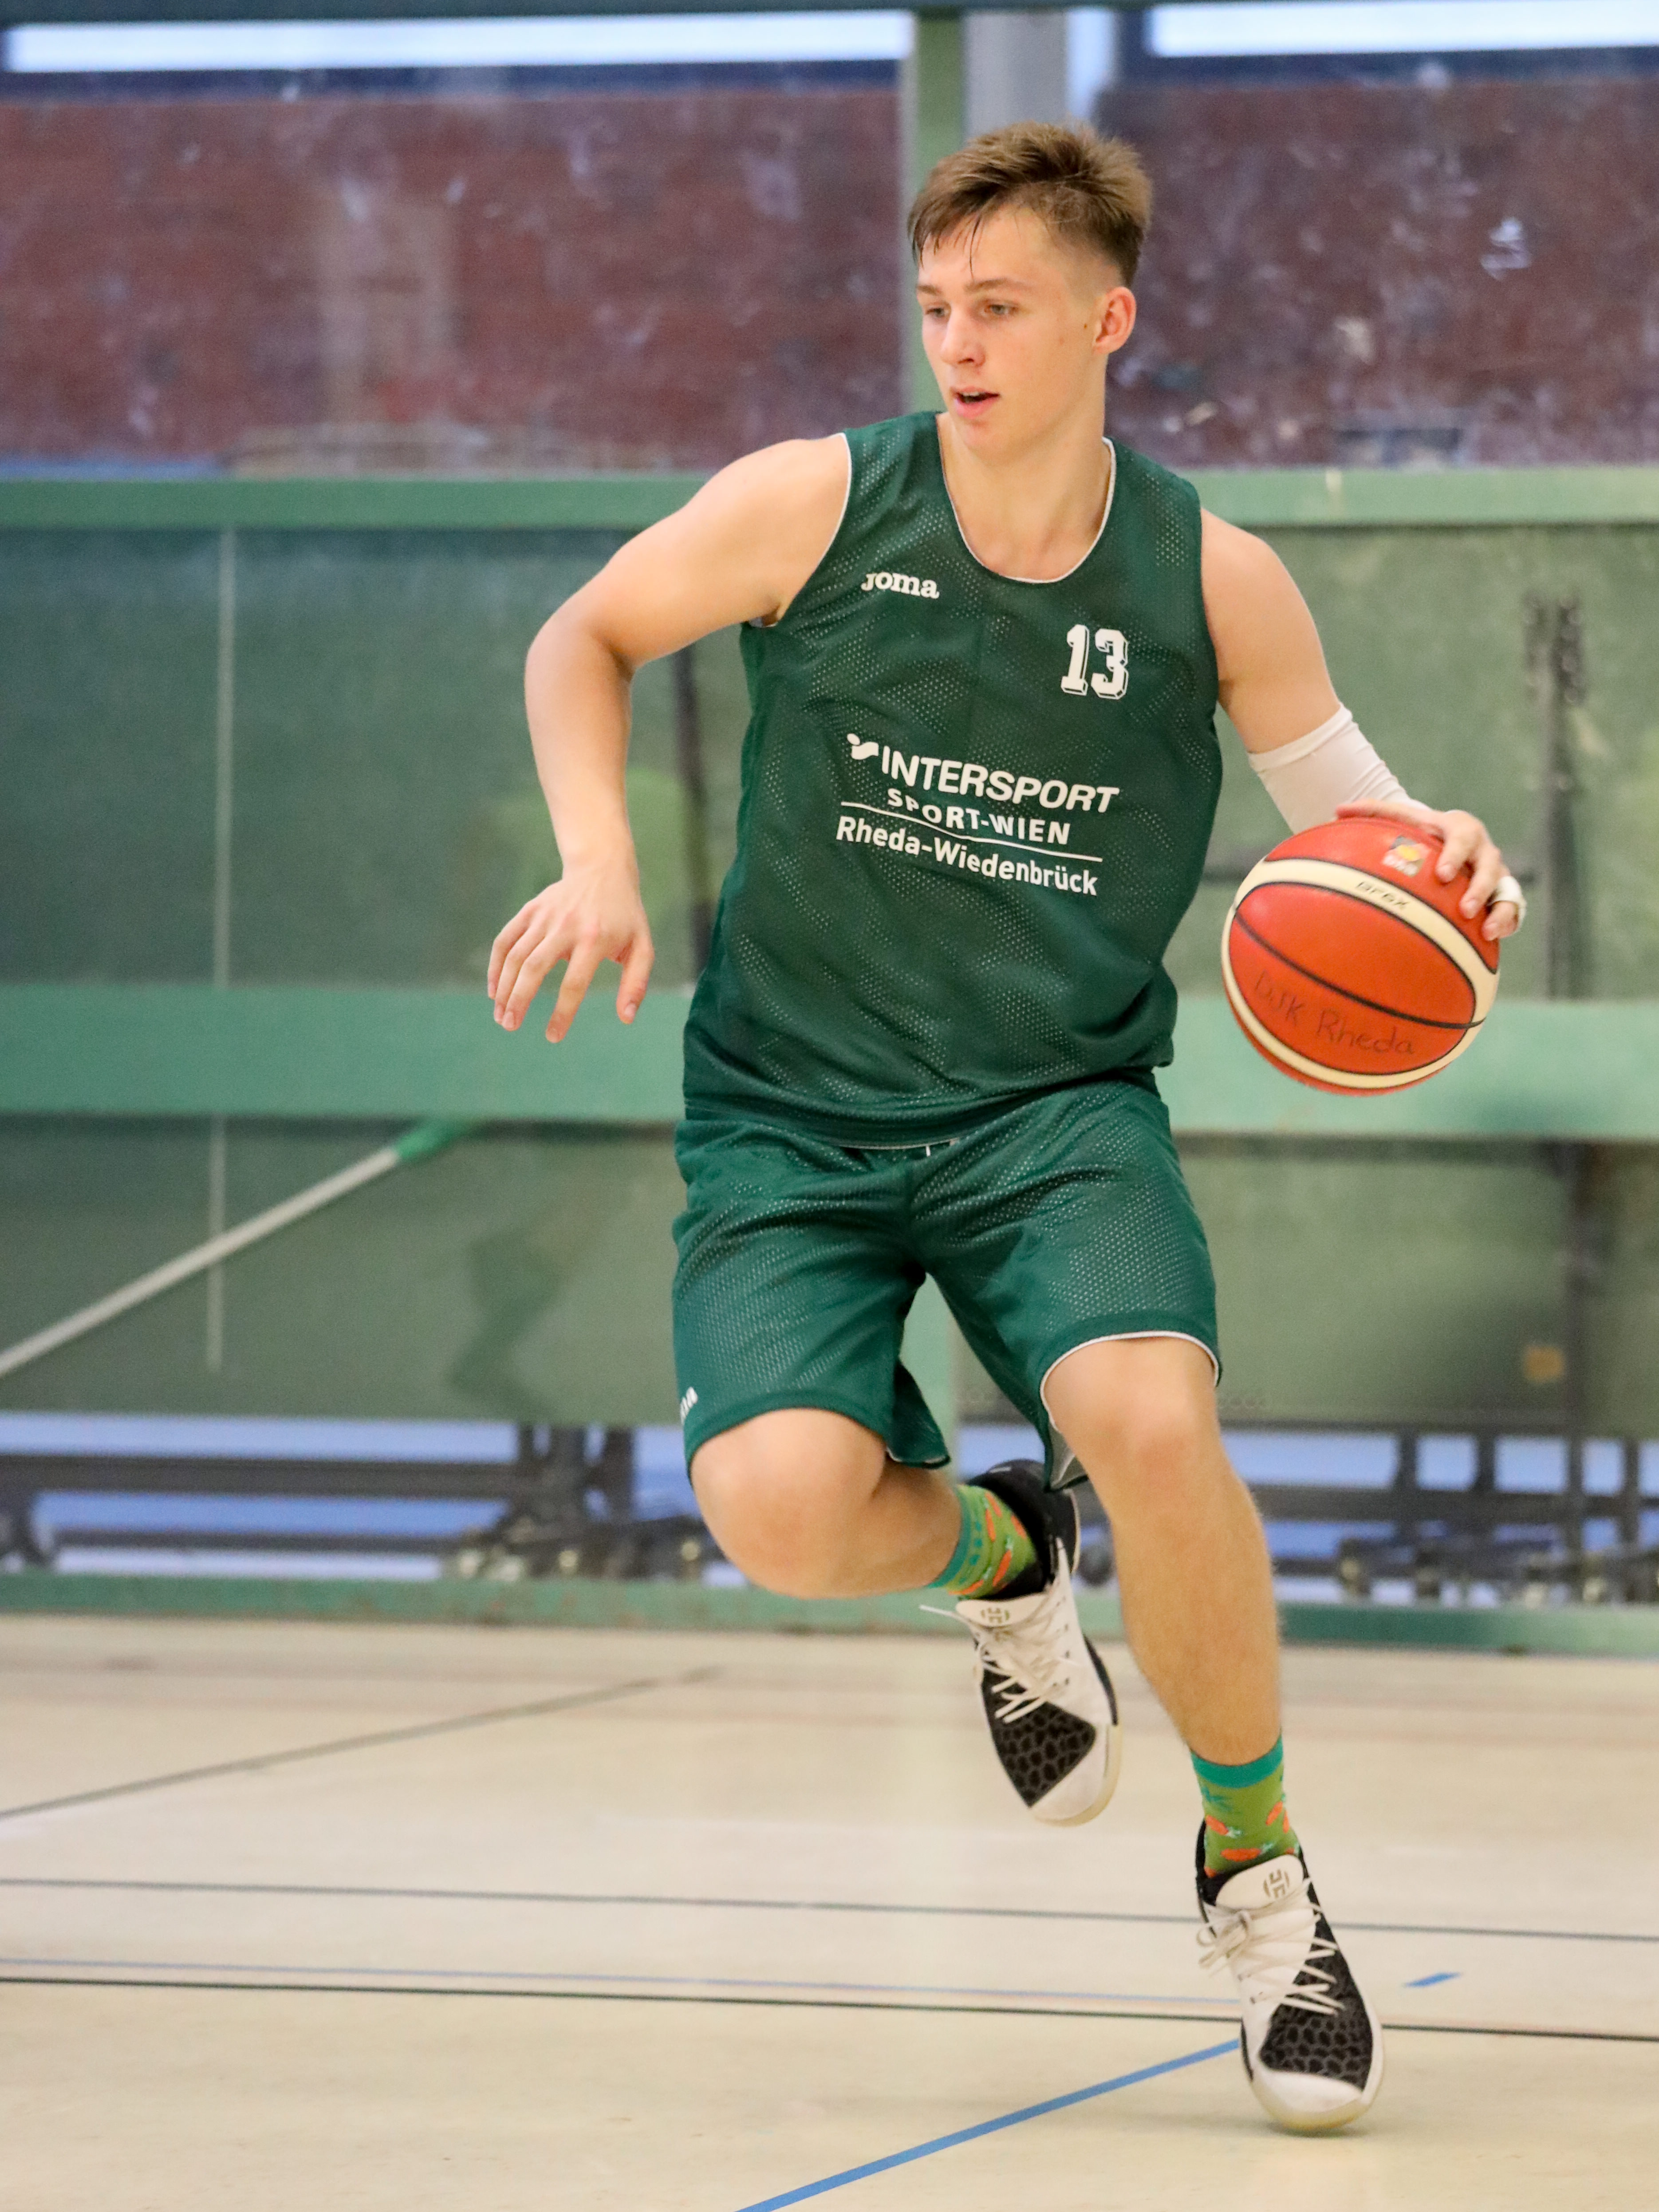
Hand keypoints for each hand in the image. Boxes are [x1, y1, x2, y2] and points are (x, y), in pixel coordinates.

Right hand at [487, 858, 654, 1040]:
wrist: (603, 870)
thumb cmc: (624, 917)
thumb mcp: (642, 947)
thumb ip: (636, 983)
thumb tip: (626, 1018)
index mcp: (595, 939)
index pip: (574, 983)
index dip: (561, 1013)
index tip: (552, 1037)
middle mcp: (566, 927)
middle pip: (534, 968)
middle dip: (519, 1001)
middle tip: (510, 1027)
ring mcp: (544, 917)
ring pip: (515, 956)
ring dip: (504, 988)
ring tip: (501, 1017)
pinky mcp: (530, 911)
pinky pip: (505, 939)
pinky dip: (496, 965)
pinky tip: (494, 990)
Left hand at [1336, 797, 1520, 942]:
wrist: (1451, 841)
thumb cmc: (1421, 831)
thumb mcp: (1403, 819)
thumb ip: (1373, 812)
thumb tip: (1337, 810)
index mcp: (1459, 828)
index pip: (1461, 838)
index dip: (1454, 854)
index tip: (1441, 874)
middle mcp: (1482, 850)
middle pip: (1489, 865)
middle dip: (1480, 887)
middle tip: (1465, 908)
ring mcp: (1495, 873)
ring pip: (1506, 890)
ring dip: (1500, 909)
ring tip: (1487, 930)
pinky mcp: (1502, 893)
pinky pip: (1512, 909)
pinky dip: (1506, 922)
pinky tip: (1492, 938)